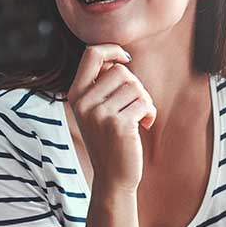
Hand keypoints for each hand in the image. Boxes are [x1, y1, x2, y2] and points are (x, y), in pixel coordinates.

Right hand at [67, 44, 156, 192]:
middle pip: (120, 71)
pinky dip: (150, 113)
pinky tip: (144, 125)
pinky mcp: (118, 125)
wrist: (113, 177)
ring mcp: (99, 114)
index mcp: (76, 95)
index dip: (113, 49)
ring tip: (139, 117)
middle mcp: (84, 103)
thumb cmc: (110, 140)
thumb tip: (121, 58)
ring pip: (135, 86)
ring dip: (144, 101)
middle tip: (135, 106)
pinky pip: (144, 103)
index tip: (126, 59)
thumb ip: (103, 85)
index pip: (92, 54)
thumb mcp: (98, 110)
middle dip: (135, 86)